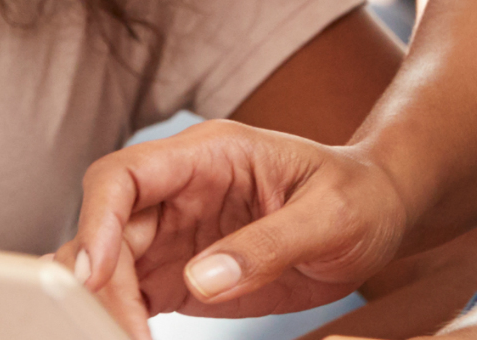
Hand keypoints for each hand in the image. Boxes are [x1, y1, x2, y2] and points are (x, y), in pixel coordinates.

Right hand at [66, 120, 412, 326]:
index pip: (124, 175)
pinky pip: (132, 295)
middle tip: (121, 334)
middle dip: (100, 284)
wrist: (380, 212)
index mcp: (210, 154)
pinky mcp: (182, 273)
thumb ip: (271, 242)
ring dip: (107, 307)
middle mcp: (180, 190)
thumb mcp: (332, 215)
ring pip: (109, 266)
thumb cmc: (362, 195)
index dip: (97, 221)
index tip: (96, 275)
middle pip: (107, 229)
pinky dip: (124, 321)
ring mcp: (177, 232)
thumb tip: (204, 278)